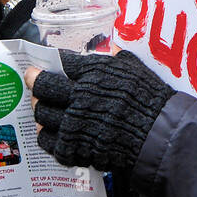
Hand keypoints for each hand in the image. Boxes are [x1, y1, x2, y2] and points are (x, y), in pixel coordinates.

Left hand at [23, 50, 173, 171]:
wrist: (159, 135)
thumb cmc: (150, 99)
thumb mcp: (134, 68)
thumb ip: (116, 57)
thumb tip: (108, 47)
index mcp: (92, 73)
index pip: (58, 64)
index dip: (46, 65)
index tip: (40, 67)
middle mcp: (78, 97)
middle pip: (42, 89)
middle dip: (36, 85)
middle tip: (36, 86)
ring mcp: (75, 125)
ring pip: (41, 115)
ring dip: (40, 111)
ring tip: (45, 110)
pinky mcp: (76, 148)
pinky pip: (49, 143)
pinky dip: (47, 138)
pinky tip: (53, 133)